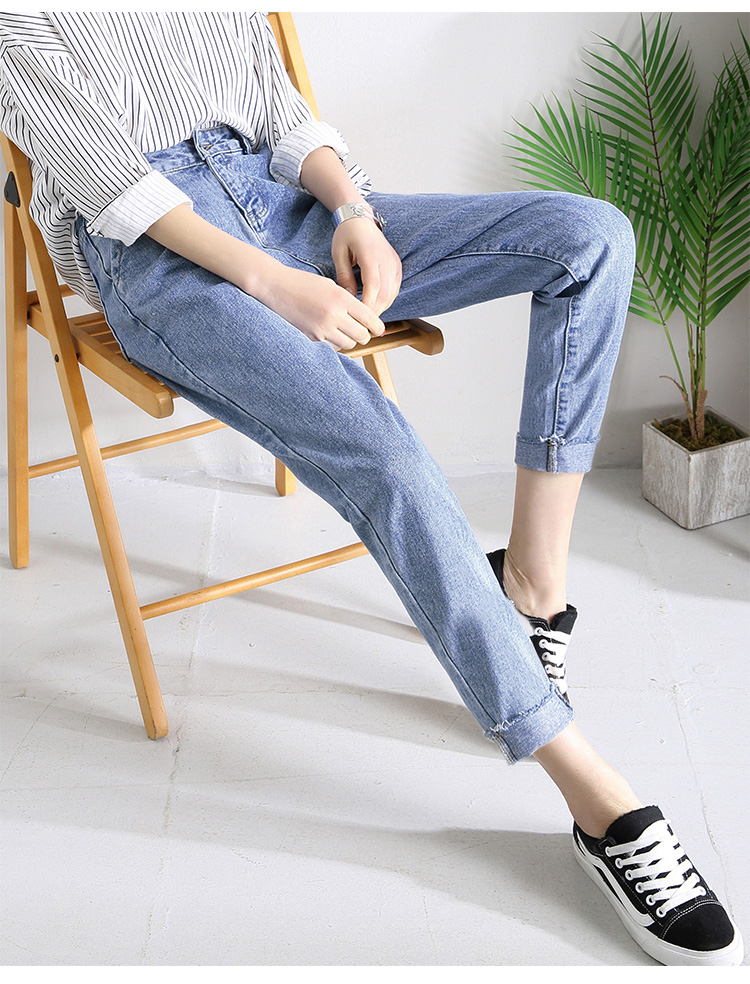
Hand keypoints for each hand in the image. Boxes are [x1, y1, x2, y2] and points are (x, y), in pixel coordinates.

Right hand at [257, 262, 385, 350]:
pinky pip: (333, 346)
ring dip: (351, 340)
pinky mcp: (312, 337)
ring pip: (349, 344)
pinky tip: (331, 333)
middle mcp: (334, 315)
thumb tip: (367, 320)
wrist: (276, 287)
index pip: (369, 318)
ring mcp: (322, 329)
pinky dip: (336, 342)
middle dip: (365, 334)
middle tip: (363, 330)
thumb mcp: (331, 286)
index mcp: (341, 298)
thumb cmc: (304, 284)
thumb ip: (349, 302)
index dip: (377, 326)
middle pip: (362, 335)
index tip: (378, 328)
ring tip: (346, 331)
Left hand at [332, 217, 401, 316]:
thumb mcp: (339, 254)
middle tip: (362, 325)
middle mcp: (387, 260)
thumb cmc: (347, 234)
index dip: (367, 306)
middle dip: (374, 312)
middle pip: (385, 294)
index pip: (374, 287)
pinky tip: (375, 306)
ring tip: (367, 319)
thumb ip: (344, 276)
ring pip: (392, 294)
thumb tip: (348, 299)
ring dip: (381, 308)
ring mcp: (394, 263)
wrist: (361, 218)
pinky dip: (386, 300)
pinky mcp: (397, 266)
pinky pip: (394, 289)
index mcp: (371, 255)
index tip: (358, 318)